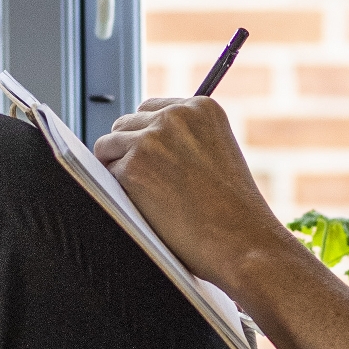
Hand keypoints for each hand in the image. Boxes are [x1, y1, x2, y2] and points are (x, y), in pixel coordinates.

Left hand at [94, 97, 294, 294]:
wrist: (242, 241)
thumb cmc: (234, 211)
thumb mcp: (218, 155)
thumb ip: (186, 140)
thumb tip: (142, 142)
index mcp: (202, 107)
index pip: (152, 109)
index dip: (148, 137)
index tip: (156, 161)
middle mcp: (175, 116)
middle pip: (125, 124)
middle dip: (130, 151)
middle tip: (149, 184)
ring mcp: (152, 139)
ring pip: (108, 145)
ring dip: (119, 169)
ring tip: (148, 196)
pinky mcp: (133, 167)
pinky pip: (105, 174)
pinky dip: (118, 192)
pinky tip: (147, 207)